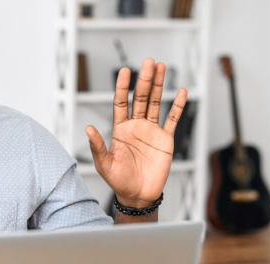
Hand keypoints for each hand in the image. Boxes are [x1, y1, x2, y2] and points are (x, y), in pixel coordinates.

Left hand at [85, 58, 187, 209]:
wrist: (138, 195)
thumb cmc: (118, 180)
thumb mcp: (104, 164)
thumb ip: (97, 146)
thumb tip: (88, 128)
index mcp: (120, 129)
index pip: (120, 103)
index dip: (122, 87)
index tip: (124, 70)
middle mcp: (136, 126)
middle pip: (140, 98)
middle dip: (144, 80)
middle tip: (149, 61)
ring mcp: (151, 131)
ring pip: (156, 103)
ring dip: (159, 86)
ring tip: (161, 67)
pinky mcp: (165, 140)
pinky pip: (172, 120)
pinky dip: (178, 106)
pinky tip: (182, 92)